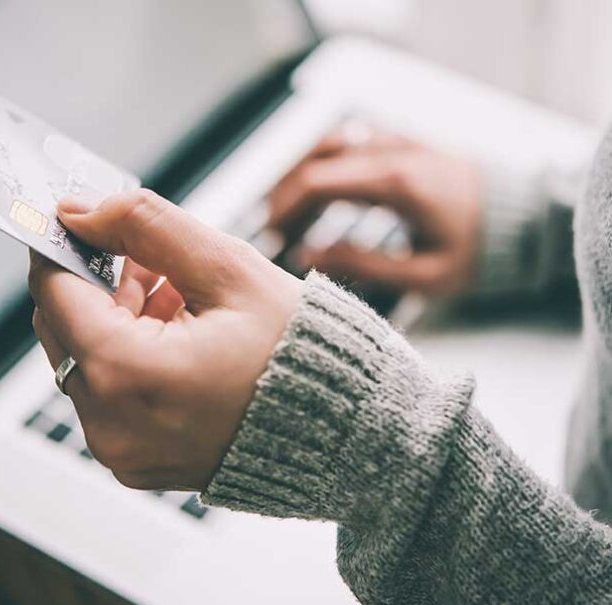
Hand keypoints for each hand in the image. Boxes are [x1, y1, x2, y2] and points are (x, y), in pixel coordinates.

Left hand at [28, 190, 302, 490]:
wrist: (338, 429)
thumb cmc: (299, 355)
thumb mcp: (229, 270)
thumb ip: (147, 225)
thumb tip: (82, 212)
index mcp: (129, 376)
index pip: (54, 291)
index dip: (63, 245)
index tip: (81, 223)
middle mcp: (112, 425)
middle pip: (64, 327)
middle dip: (101, 283)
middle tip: (151, 261)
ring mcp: (122, 451)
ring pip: (86, 359)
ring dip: (120, 319)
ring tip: (181, 302)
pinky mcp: (136, 460)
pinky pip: (109, 395)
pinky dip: (131, 358)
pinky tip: (179, 337)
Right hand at [268, 133, 482, 295]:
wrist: (521, 220)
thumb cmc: (477, 252)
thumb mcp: (423, 274)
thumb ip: (362, 265)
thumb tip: (307, 255)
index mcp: (394, 183)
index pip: (317, 182)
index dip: (284, 208)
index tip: (269, 235)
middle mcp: (391, 153)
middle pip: (315, 159)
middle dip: (285, 193)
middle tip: (271, 228)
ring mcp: (397, 143)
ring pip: (329, 145)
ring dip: (301, 174)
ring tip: (287, 211)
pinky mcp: (402, 146)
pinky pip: (350, 144)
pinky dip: (325, 165)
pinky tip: (319, 193)